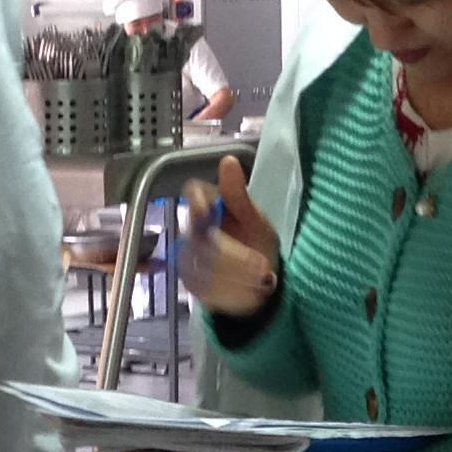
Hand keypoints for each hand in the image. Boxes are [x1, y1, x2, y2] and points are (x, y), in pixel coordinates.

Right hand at [179, 156, 282, 316]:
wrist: (261, 279)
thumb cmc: (257, 241)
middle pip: (201, 241)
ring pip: (203, 267)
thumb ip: (238, 195)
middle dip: (234, 257)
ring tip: (261, 281)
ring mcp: (189, 256)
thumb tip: (228, 160)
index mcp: (208, 206)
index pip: (192, 195)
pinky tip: (248, 290)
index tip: (210, 215)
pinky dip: (231, 291)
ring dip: (237, 277)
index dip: (197, 203)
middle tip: (262, 267)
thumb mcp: (256, 219)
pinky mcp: (191, 282)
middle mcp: (193, 229)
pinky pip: (205, 288)